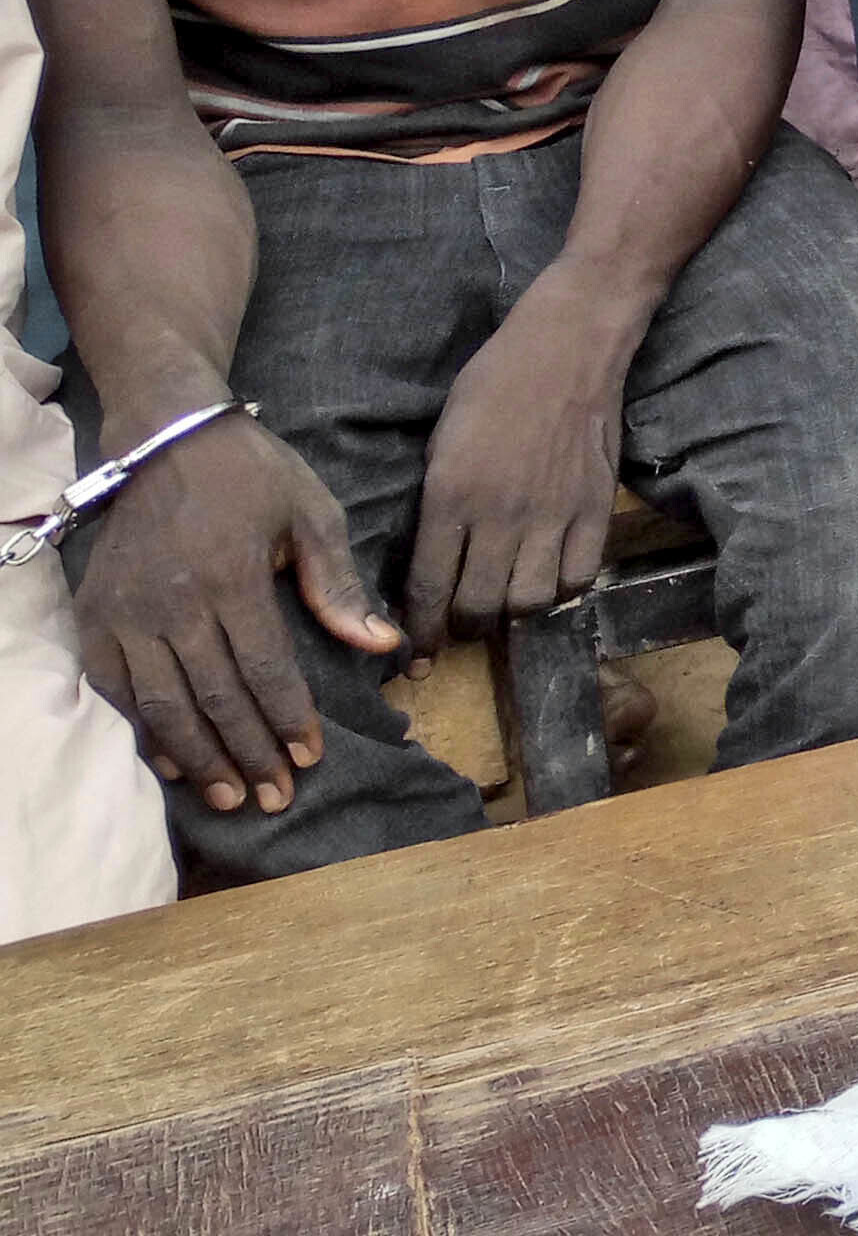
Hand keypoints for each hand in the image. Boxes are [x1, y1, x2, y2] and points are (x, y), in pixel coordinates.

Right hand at [70, 412, 398, 815]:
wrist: (167, 439)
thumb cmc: (252, 475)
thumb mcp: (312, 514)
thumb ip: (338, 587)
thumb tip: (383, 646)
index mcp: (231, 578)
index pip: (263, 669)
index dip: (287, 719)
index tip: (311, 758)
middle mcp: (172, 603)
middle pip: (214, 698)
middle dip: (248, 754)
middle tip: (275, 797)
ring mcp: (126, 612)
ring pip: (161, 704)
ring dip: (198, 757)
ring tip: (229, 797)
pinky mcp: (95, 614)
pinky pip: (112, 688)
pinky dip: (140, 731)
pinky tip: (171, 763)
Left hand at [407, 275, 641, 632]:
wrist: (568, 346)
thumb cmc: (492, 383)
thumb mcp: (441, 441)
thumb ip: (437, 505)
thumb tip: (434, 561)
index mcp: (449, 495)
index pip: (428, 586)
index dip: (420, 632)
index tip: (417, 656)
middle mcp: (499, 513)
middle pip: (479, 605)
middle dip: (464, 629)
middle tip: (460, 628)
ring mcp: (552, 513)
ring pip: (529, 601)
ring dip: (512, 615)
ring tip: (505, 606)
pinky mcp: (595, 508)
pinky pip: (578, 577)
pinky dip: (560, 592)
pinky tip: (548, 582)